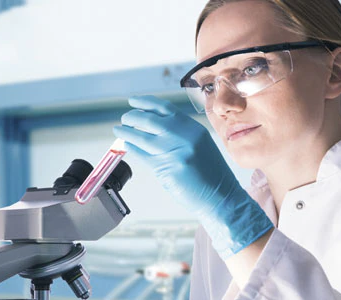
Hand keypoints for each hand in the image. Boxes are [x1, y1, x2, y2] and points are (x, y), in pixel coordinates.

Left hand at [113, 95, 272, 258]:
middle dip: (132, 117)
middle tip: (124, 119)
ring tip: (119, 130)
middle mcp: (183, 135)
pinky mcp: (166, 168)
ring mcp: (174, 151)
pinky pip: (142, 155)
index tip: (133, 101)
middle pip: (149, 120)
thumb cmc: (211, 173)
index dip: (145, 102)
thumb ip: (179, 133)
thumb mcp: (199, 144)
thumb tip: (152, 126)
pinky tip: (127, 145)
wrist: (221, 196)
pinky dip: (132, 148)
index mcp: (192, 127)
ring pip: (141, 137)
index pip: (164, 107)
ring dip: (126, 132)